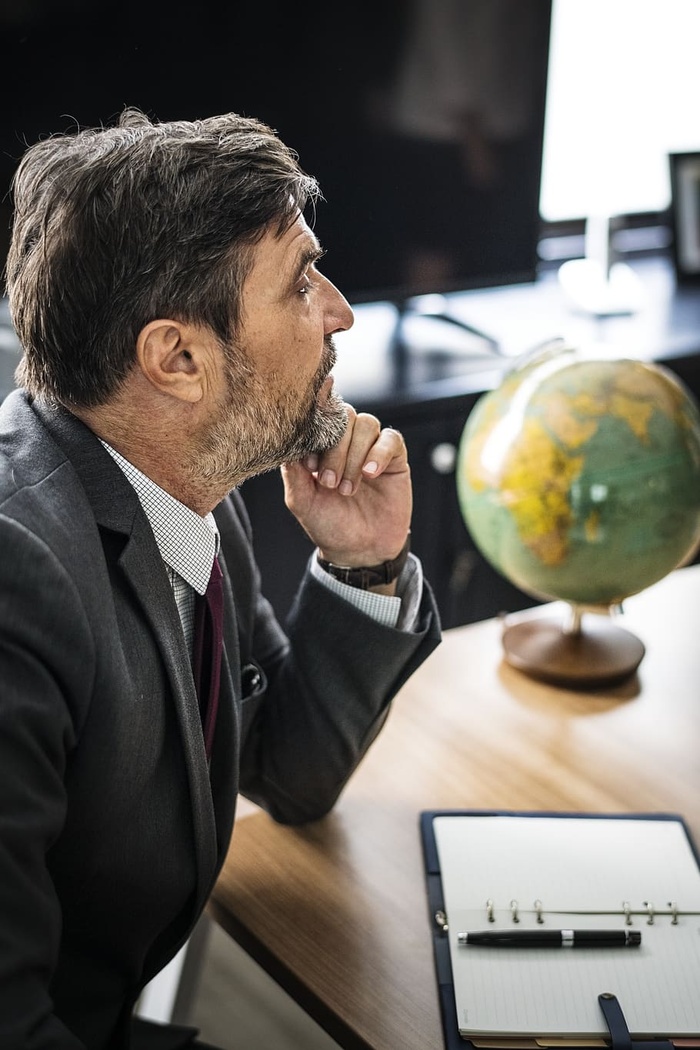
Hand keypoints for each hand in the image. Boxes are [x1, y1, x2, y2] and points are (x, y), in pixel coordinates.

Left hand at [281, 404, 411, 566]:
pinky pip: (391, 439)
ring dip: (355, 456)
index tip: (310, 467)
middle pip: (343, 417)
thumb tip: (288, 442)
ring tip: (348, 488)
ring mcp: (371, 447)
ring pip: (366, 424)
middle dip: (336, 450)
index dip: (315, 438)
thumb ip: (293, 471)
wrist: (360, 551)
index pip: (319, 419)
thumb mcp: (302, 501)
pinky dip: (379, 453)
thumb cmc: (329, 524)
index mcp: (321, 446)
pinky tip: (370, 474)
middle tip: (330, 483)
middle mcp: (346, 442)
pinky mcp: (394, 458)